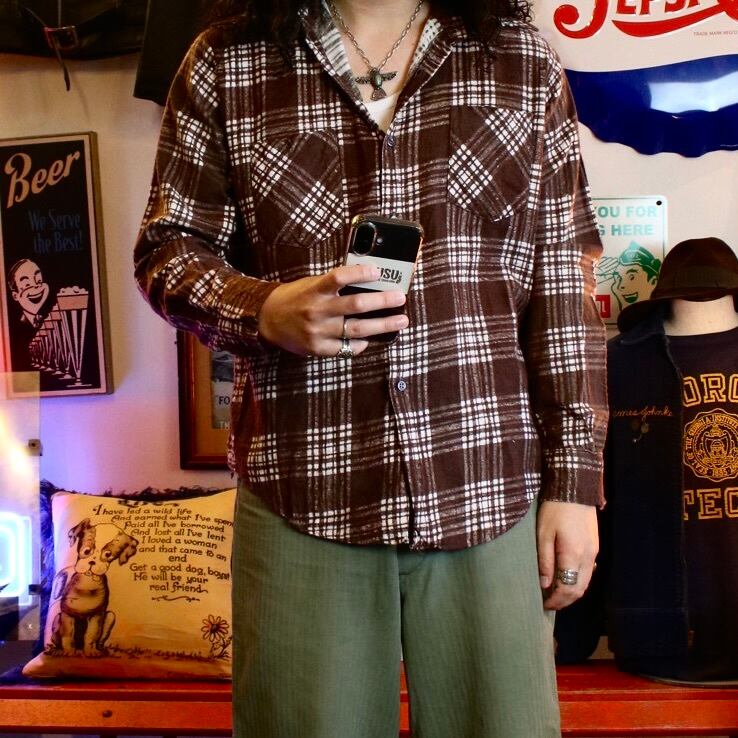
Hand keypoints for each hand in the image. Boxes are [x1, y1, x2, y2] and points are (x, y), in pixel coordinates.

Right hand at [257, 264, 408, 355]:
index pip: (339, 277)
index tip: (378, 271)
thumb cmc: (295, 298)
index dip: (359, 273)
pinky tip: (371, 339)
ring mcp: (318, 331)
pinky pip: (346, 348)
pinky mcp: (318, 348)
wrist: (267, 320)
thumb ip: (333, 285)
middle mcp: (317, 310)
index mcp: (314, 290)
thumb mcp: (311, 284)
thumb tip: (367, 281)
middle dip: (382, 301)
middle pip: (355, 304)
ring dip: (382, 325)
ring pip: (357, 329)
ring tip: (400, 321)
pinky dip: (361, 343)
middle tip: (400, 297)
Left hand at [537, 500, 597, 609]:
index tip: (543, 605)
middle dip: (564, 601)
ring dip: (572, 592)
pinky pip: (588, 572)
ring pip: (585, 582)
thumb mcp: (543, 534)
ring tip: (555, 594)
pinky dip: (578, 581)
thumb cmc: (554, 510)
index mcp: (573, 555)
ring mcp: (594, 552)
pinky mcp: (595, 546)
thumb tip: (544, 585)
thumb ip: (545, 561)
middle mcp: (588, 558)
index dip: (556, 601)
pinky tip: (566, 578)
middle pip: (579, 590)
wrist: (574, 489)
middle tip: (548, 604)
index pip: (568, 589)